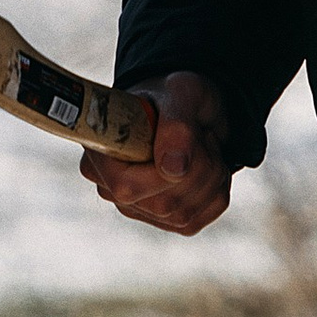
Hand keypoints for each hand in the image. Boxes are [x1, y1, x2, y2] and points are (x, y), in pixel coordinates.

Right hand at [82, 70, 232, 232]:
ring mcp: (136, 209)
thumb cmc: (176, 96)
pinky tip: (208, 167)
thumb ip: (176, 126)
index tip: (192, 134)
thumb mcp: (180, 95)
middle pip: (164, 204)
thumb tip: (173, 168)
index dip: (167, 171)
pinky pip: (198, 221)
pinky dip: (216, 191)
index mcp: (101, 155)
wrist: (191, 108)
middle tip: (203, 134)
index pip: (127, 188)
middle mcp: (111, 188)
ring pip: (184, 214)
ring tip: (204, 146)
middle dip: (200, 167)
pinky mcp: (163, 221)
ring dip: (211, 177)